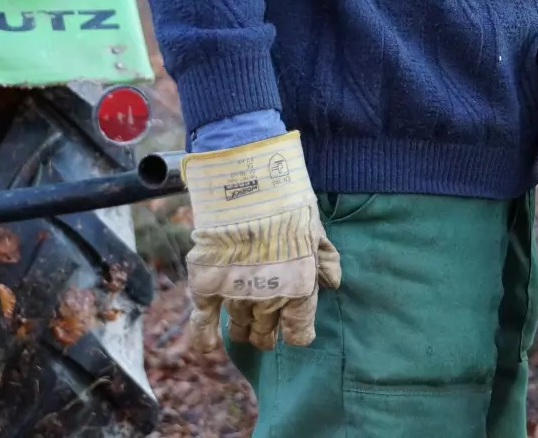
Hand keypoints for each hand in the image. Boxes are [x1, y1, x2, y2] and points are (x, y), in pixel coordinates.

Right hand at [181, 128, 340, 352]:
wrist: (250, 188)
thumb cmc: (290, 207)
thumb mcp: (316, 231)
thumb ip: (325, 260)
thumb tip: (334, 282)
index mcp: (299, 291)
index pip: (299, 332)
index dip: (297, 333)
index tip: (296, 332)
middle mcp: (268, 300)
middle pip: (267, 331)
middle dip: (268, 334)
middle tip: (266, 334)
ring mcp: (237, 294)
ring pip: (241, 326)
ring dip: (244, 332)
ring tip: (245, 333)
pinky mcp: (208, 286)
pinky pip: (203, 319)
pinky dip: (204, 336)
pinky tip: (208, 348)